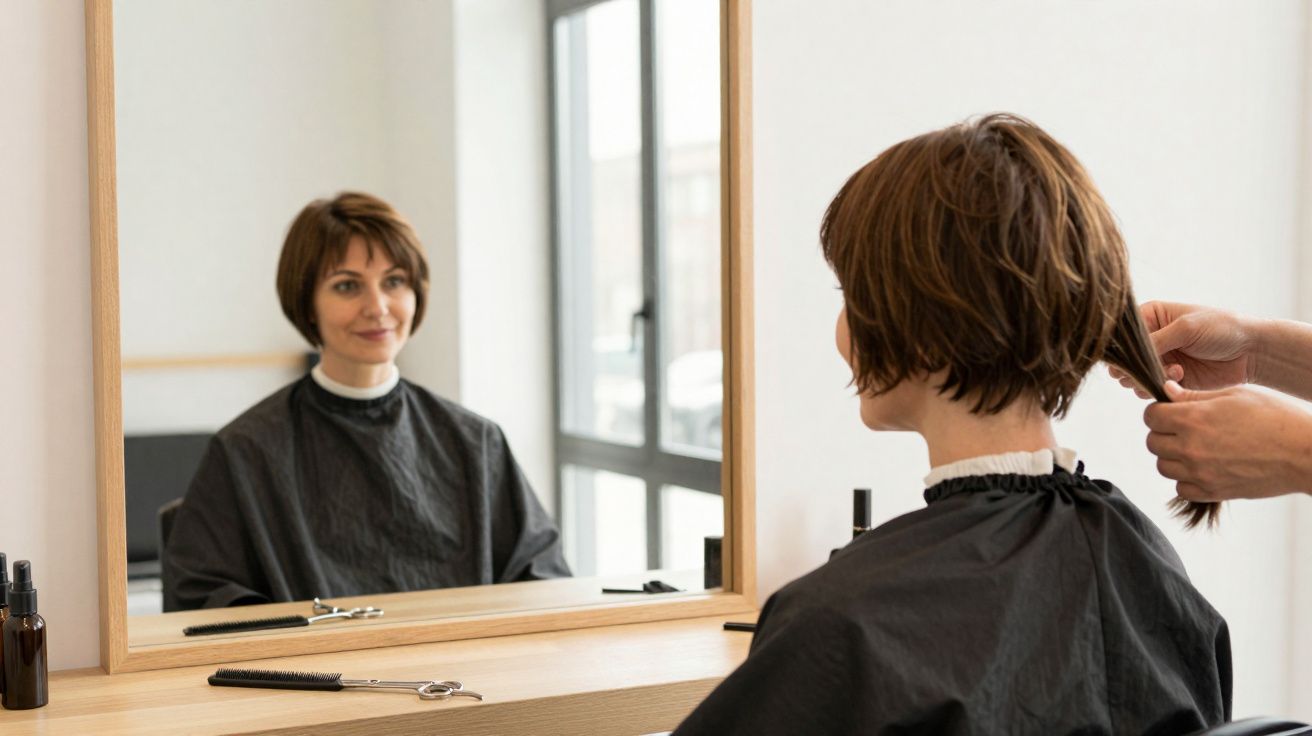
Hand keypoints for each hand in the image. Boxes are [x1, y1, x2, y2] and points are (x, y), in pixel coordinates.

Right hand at [1110, 301, 1256, 397]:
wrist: (1250, 352)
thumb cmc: (1221, 328)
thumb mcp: (1186, 328)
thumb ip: (1155, 341)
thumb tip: (1127, 359)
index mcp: (1151, 317)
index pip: (1122, 332)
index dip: (1121, 346)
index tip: (1128, 357)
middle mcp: (1151, 339)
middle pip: (1124, 358)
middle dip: (1133, 366)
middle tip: (1150, 368)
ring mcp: (1159, 360)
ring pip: (1133, 376)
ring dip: (1148, 377)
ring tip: (1173, 371)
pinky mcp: (1169, 379)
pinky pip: (1150, 388)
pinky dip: (1160, 386)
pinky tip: (1180, 377)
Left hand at [1142, 381, 1311, 500]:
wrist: (1304, 452)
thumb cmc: (1274, 417)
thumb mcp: (1235, 395)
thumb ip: (1195, 396)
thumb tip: (1167, 391)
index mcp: (1193, 418)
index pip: (1150, 416)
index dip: (1159, 411)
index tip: (1171, 411)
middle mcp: (1191, 447)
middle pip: (1152, 442)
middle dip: (1164, 433)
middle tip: (1184, 429)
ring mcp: (1201, 472)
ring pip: (1163, 466)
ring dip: (1173, 457)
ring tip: (1196, 448)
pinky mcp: (1213, 491)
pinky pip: (1181, 488)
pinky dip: (1186, 480)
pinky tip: (1204, 467)